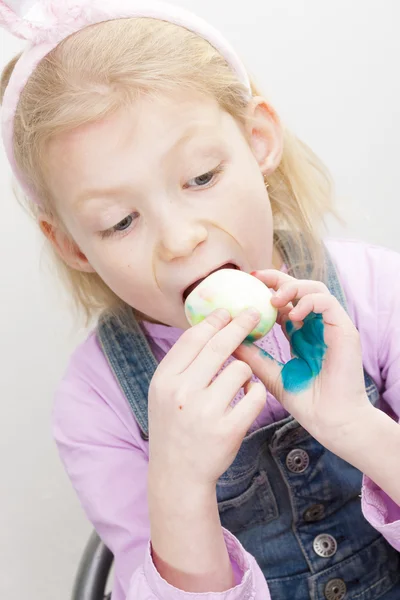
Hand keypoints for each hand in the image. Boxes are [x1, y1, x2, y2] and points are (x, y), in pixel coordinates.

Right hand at [148, 307, 265, 492]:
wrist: (178, 474)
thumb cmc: (173, 427)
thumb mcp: (163, 392)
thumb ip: (181, 363)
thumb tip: (207, 327)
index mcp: (165, 379)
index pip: (192, 338)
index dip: (213, 320)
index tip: (227, 311)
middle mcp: (183, 392)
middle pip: (219, 345)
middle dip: (240, 325)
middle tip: (253, 315)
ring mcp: (206, 411)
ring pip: (242, 368)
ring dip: (245, 371)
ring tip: (237, 383)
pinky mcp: (230, 429)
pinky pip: (255, 395)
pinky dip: (255, 393)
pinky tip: (246, 398)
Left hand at [235, 270, 373, 456]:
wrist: (331, 422)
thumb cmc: (306, 402)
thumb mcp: (271, 374)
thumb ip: (253, 356)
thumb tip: (229, 340)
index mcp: (300, 333)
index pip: (284, 301)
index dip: (266, 289)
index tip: (245, 285)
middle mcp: (315, 326)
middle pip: (299, 288)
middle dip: (277, 279)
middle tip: (255, 278)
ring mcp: (331, 326)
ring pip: (315, 289)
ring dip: (292, 288)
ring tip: (273, 300)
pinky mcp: (344, 330)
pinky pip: (328, 303)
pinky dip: (308, 302)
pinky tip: (291, 316)